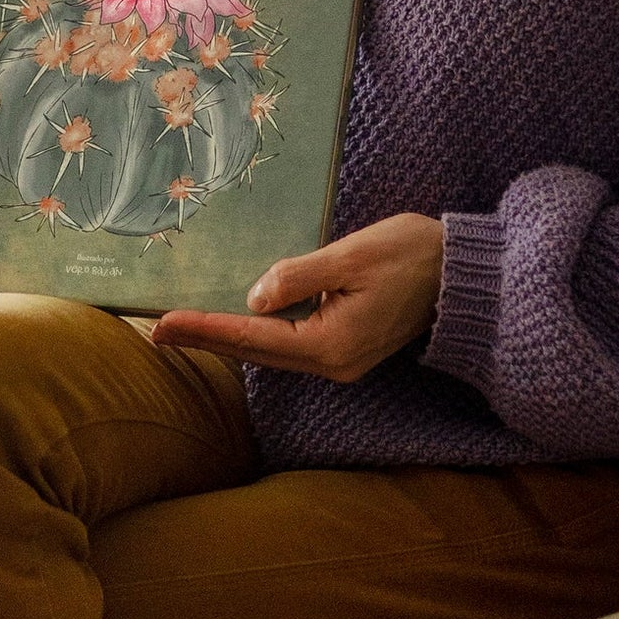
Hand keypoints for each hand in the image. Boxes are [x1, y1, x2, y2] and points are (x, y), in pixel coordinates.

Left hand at [149, 213, 443, 382]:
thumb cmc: (411, 255)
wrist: (461, 274)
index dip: (205, 329)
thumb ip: (300, 277)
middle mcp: (332, 363)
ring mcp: (341, 359)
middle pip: (255, 351)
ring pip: (271, 351)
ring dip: (228, 338)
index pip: (252, 336)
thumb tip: (254, 298)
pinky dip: (257, 335)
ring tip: (184, 327)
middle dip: (206, 338)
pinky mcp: (347, 346)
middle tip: (157, 330)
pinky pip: (290, 344)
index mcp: (331, 345)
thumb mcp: (352, 256)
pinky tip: (236, 323)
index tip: (163, 326)